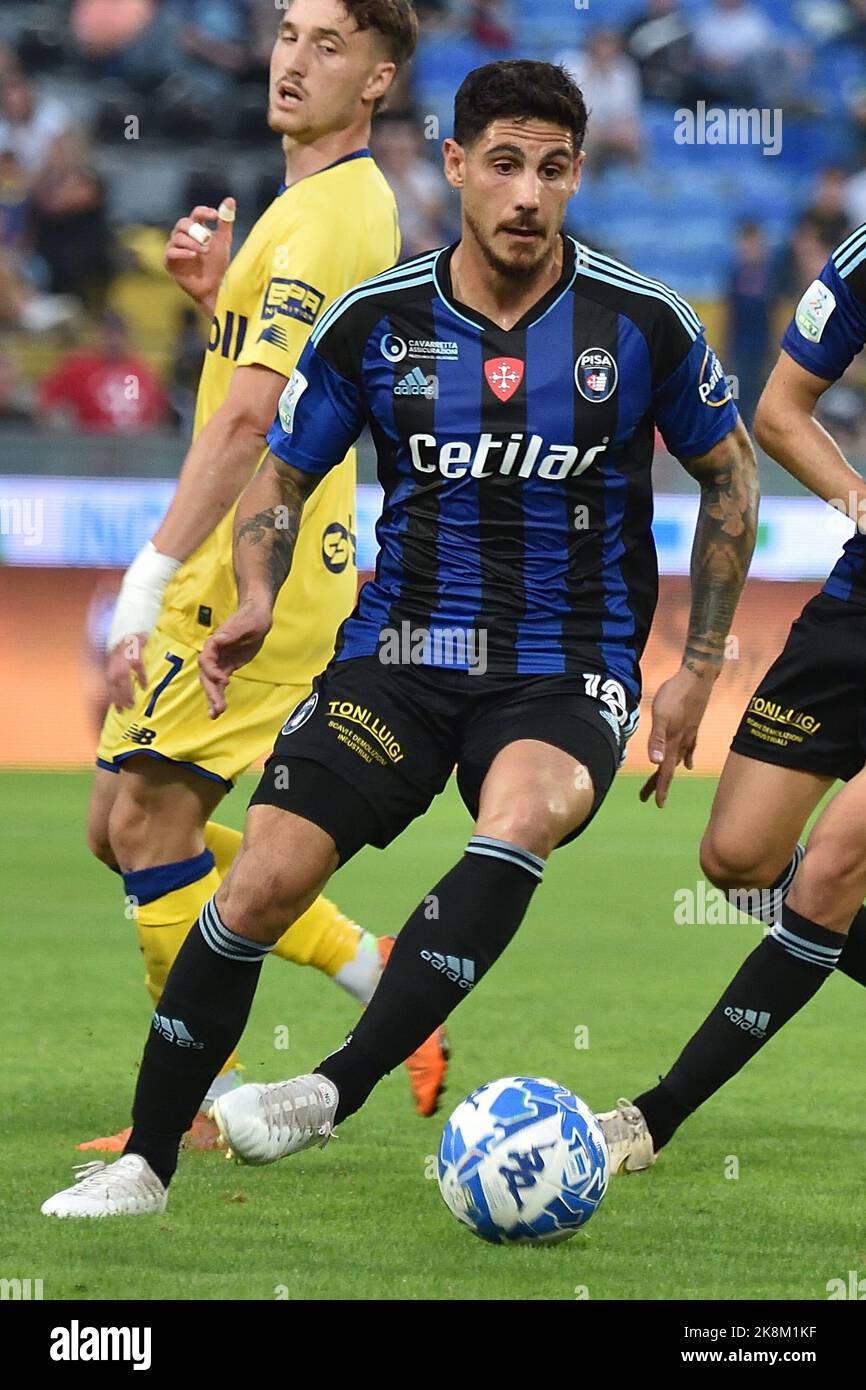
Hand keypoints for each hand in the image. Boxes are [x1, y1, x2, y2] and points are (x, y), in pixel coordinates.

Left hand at [106, 633, 148, 710]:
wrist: (141, 617)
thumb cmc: (136, 639)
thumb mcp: (126, 651)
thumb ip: (124, 666)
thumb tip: (128, 687)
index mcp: (112, 657)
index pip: (108, 679)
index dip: (112, 695)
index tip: (118, 710)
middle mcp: (115, 654)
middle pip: (112, 679)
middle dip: (117, 696)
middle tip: (126, 709)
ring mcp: (125, 649)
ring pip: (120, 674)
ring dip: (125, 691)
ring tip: (132, 703)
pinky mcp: (136, 644)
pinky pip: (136, 664)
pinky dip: (140, 676)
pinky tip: (144, 686)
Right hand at [164, 199, 235, 308]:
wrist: (213, 287)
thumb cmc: (217, 264)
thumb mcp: (223, 241)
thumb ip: (225, 222)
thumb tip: (230, 199)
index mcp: (195, 229)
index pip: (196, 213)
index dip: (204, 212)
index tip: (215, 215)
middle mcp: (182, 236)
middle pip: (183, 223)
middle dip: (196, 229)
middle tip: (208, 239)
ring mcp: (174, 248)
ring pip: (178, 237)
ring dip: (193, 243)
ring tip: (205, 250)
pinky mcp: (169, 262)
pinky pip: (171, 252)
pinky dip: (182, 252)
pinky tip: (193, 255)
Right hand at [198, 599, 271, 717]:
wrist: (257, 615)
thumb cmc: (253, 615)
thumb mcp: (247, 622)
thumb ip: (233, 631)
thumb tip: (219, 639)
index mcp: (216, 642)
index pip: (206, 659)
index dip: (211, 671)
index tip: (223, 681)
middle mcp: (214, 653)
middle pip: (207, 675)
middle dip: (211, 692)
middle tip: (218, 708)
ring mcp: (220, 661)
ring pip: (211, 682)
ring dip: (213, 698)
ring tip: (215, 715)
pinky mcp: (227, 666)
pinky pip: (220, 683)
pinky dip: (219, 695)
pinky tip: (219, 709)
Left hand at [639, 664, 716, 808]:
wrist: (698, 676)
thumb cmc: (675, 694)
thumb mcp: (661, 715)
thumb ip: (657, 738)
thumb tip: (654, 763)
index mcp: (673, 741)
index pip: (666, 771)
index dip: (660, 788)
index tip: (657, 804)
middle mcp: (683, 741)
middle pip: (670, 768)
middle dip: (659, 784)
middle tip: (647, 798)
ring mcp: (690, 734)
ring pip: (678, 759)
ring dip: (670, 771)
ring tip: (662, 782)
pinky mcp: (693, 725)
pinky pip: (690, 748)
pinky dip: (687, 757)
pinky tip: (688, 763)